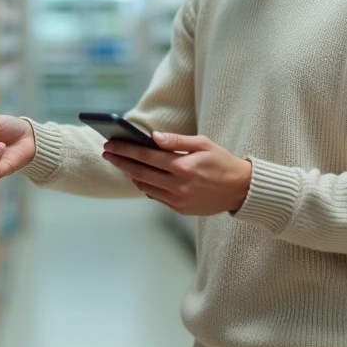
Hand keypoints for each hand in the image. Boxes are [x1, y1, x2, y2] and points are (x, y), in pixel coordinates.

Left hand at [101, 132, 251, 215]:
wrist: (240, 189)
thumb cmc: (221, 162)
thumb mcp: (203, 143)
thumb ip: (177, 140)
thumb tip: (153, 137)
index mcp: (183, 166)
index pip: (146, 155)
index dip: (126, 149)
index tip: (111, 144)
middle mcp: (179, 185)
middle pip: (140, 172)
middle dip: (120, 161)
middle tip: (107, 153)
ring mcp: (179, 200)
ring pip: (145, 187)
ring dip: (131, 175)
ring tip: (123, 164)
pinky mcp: (180, 209)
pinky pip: (156, 197)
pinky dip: (145, 186)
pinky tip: (141, 177)